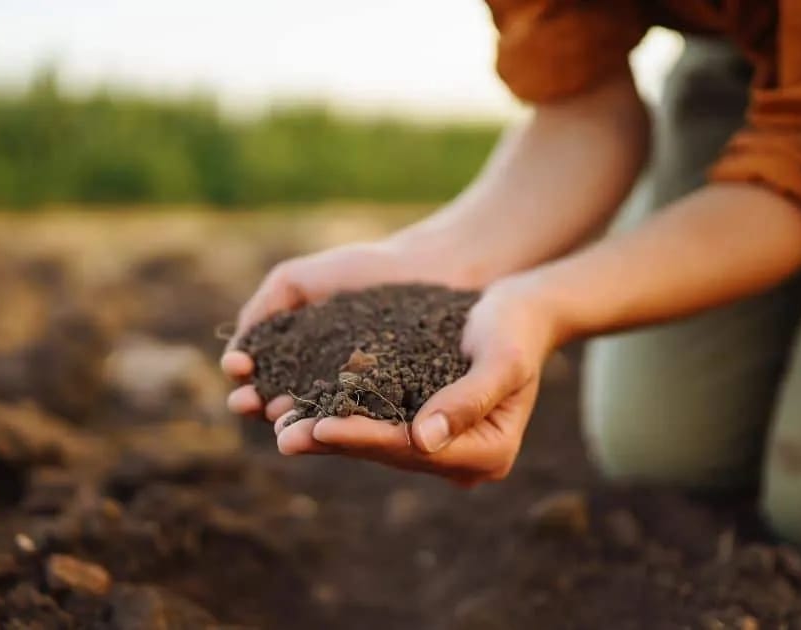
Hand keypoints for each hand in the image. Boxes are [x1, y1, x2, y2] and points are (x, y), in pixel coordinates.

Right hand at [221, 235, 477, 421]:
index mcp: (300, 362)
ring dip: (293, 422)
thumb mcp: (298, 280)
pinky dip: (341, 424)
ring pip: (319, 420)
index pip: (262, 381)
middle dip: (260, 406)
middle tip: (248, 401)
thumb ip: (264, 307)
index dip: (245, 380)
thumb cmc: (364, 270)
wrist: (429, 267)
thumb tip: (235, 353)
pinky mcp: (395, 411)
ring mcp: (360, 402)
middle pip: (283, 407)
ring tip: (278, 417)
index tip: (237, 369)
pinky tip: (324, 418)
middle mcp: (326, 388)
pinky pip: (365, 421)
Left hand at [276, 275, 558, 486]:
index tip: (320, 426)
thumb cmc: (516, 328)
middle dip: (334, 441)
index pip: (414, 449)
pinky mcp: (422, 426)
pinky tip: (299, 408)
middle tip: (282, 436)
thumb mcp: (501, 357)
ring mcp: (442, 447)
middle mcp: (464, 460)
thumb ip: (468, 398)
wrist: (521, 311)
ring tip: (279, 426)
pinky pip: (375, 425)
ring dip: (327, 435)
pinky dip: (339, 416)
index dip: (365, 437)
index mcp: (489, 453)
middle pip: (389, 453)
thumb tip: (423, 440)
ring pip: (376, 444)